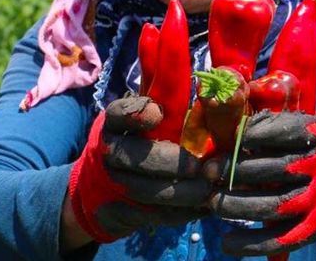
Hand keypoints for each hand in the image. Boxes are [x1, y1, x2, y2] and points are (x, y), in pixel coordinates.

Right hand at [67, 96, 211, 243]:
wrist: (104, 187)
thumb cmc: (140, 144)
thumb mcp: (147, 124)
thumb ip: (170, 113)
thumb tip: (210, 101)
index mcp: (115, 124)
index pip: (119, 114)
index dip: (135, 113)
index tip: (157, 113)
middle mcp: (109, 151)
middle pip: (132, 156)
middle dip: (168, 162)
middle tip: (198, 167)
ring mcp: (112, 183)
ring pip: (143, 190)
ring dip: (179, 192)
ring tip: (206, 189)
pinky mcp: (121, 211)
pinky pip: (151, 215)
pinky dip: (179, 213)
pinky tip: (201, 208)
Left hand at [204, 110, 315, 255]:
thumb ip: (284, 124)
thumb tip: (240, 125)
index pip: (275, 133)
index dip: (245, 137)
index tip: (222, 141)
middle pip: (267, 170)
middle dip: (231, 172)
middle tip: (207, 173)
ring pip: (269, 206)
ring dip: (234, 207)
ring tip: (211, 204)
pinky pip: (282, 238)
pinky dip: (252, 244)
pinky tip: (227, 244)